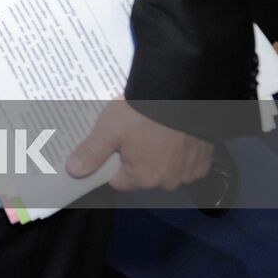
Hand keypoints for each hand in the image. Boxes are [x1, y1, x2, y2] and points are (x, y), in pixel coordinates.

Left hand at [66, 99, 213, 190]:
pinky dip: (181, 152)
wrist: (182, 95)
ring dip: (161, 155)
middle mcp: (168, 182)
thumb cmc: (142, 113)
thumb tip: (73, 172)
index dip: (113, 162)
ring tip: (154, 129)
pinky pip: (187, 162)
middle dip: (137, 157)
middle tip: (135, 131)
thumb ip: (91, 152)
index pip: (118, 180)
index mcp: (142, 178)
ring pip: (166, 169)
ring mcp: (189, 173)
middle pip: (143, 175)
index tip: (114, 144)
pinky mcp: (204, 161)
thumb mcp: (109, 129)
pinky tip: (175, 132)